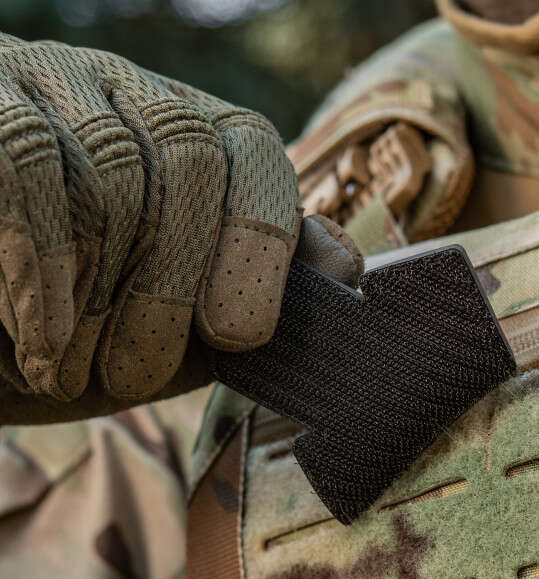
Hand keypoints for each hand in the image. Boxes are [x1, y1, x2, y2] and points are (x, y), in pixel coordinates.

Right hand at [0, 34, 305, 402]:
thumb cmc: (86, 338)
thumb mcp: (185, 332)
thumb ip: (259, 297)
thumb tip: (346, 269)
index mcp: (189, 141)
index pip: (251, 148)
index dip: (259, 238)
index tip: (237, 334)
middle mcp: (126, 94)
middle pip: (188, 151)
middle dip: (172, 281)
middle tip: (137, 374)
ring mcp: (49, 83)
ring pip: (110, 166)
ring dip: (97, 296)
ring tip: (74, 367)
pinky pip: (27, 167)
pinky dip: (40, 272)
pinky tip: (41, 341)